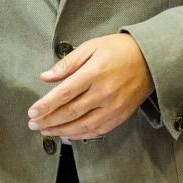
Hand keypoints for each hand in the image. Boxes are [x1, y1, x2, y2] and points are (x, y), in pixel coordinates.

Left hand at [28, 33, 151, 139]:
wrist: (151, 60)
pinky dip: (80, 135)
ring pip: (82, 126)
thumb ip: (67, 63)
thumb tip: (45, 77)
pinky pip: (97, 131)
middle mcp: (103, 93)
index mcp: (94, 73)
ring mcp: (113, 108)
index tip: (32, 112)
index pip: (64, 94)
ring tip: (45, 131)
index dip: (46, 105)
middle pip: (70, 112)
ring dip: (61, 131)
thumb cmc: (118, 50)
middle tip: (32, 124)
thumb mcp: (91, 47)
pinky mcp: (120, 116)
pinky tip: (67, 134)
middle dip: (49, 120)